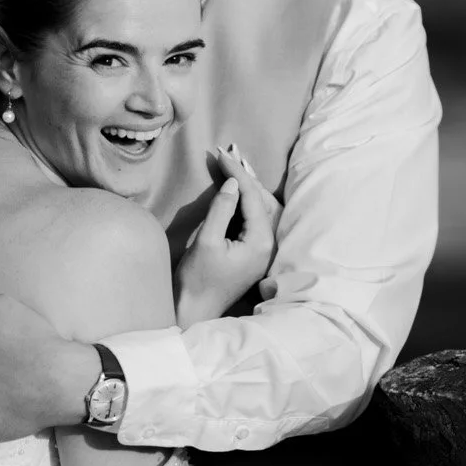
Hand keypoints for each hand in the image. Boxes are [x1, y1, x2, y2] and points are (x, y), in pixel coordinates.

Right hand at [176, 144, 279, 325]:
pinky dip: (245, 203)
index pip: (254, 197)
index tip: (221, 154)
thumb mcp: (207, 241)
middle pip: (262, 201)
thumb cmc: (198, 279)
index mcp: (261, 241)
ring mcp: (264, 251)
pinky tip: (233, 192)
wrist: (195, 311)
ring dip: (247, 188)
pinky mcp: (255, 254)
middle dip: (245, 176)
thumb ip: (222, 209)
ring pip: (261, 209)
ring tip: (230, 166)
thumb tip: (232, 183)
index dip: (238, 172)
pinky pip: (255, 220)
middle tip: (226, 155)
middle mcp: (269, 245)